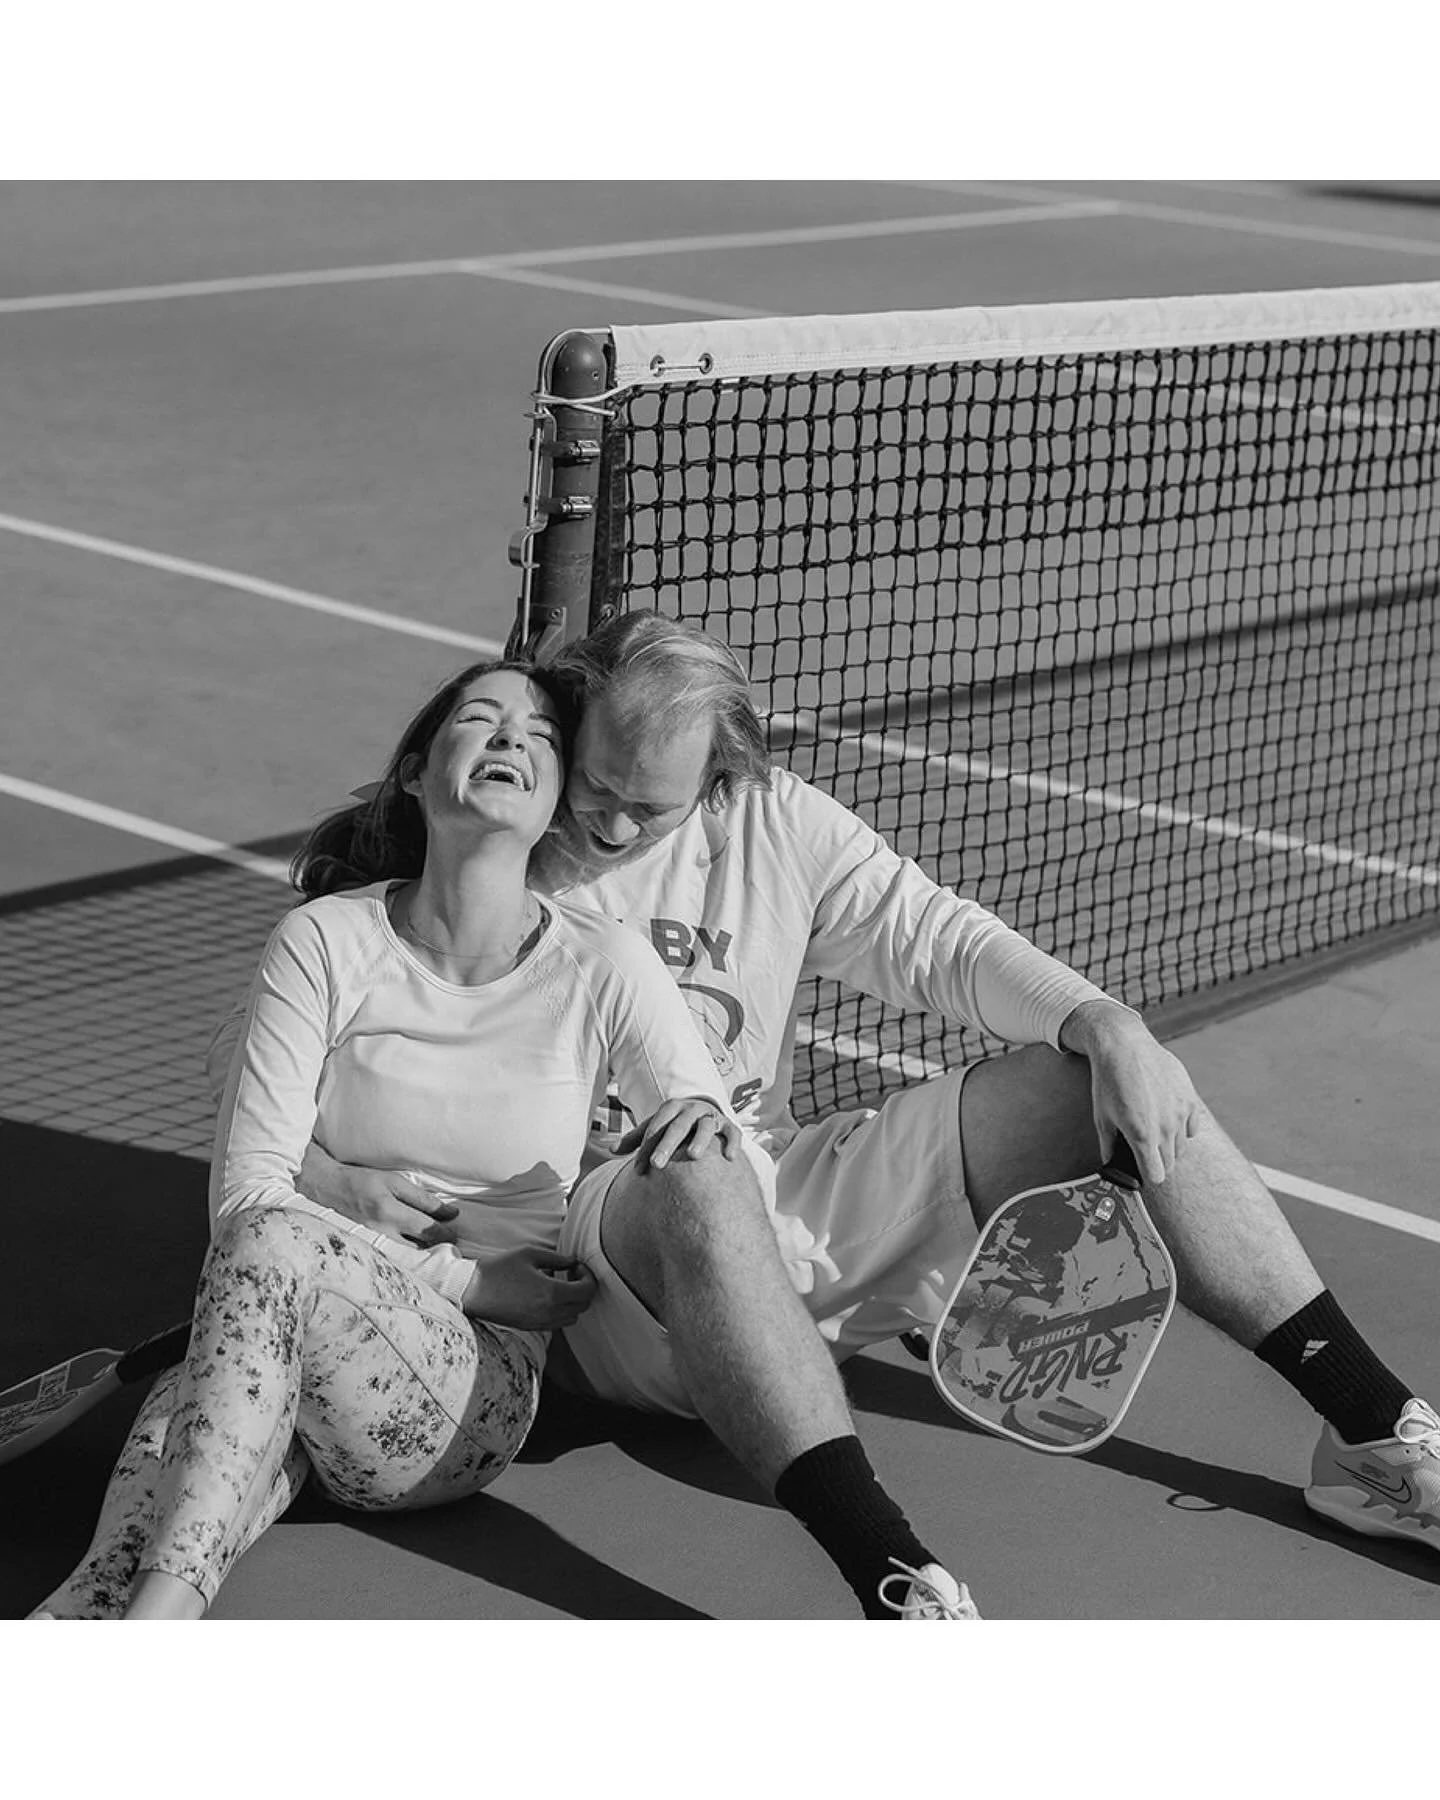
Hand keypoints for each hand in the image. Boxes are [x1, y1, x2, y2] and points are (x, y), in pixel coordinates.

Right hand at [297, 1142, 459, 1246]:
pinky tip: (412, 1250)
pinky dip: (406, 1255)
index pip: (428, 1230)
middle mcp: (381, 1234)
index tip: (454, 1231)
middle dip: (437, 1247)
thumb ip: (422, 1199)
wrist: (326, 1189)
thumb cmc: (362, 1181)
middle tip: (449, 1242)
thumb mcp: (394, 1181)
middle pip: (419, 1249)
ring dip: (423, 1252)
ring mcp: (372, 1245)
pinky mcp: (367, 1250)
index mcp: (390, 1213)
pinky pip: (393, 1257)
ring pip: (407, 1256)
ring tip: (433, 1245)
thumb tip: (450, 1213)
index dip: (446, 1233)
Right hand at [463, 1248, 597, 1330]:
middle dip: (584, 1288)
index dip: (588, 1276)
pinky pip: (558, 1322)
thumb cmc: (499, 1269)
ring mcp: (540, 1323)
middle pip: (584, 1305)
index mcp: (551, 1293)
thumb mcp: (529, 1254)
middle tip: (572, 1272)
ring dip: (574, 1301)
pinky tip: (548, 1295)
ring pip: (573, 1317)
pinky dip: (562, 1310)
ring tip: (561, 1284)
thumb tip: (574, 1261)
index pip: (587, 1291)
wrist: (472, 1291)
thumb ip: (557, 1258)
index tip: (577, 1266)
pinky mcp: (531, 1327)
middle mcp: (549, 1312)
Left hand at [616, 1096, 740, 1174]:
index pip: (656, 1127)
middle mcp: (692, 1109)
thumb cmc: (675, 1125)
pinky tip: (729, 1158)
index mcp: (671, 1108)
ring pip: (705, 1126)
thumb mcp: (656, 1127)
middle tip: (657, 1165)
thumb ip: (636, 1139)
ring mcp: (712, 1116)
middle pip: (678, 1127)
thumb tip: (610, 1149)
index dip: (646, 1148)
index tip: (638, 1170)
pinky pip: (733, 1133)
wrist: (705, 1110)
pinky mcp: (729, 1125)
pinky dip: (732, 1143)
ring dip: (700, 1140)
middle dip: (667, 1145)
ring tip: (693, 1156)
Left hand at [1059, 1001, 1201, 1187]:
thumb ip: (1108, 1146)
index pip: (1157, 1176)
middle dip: (1158, 1161)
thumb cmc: (1108, 1082)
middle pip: (1170, 1163)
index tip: (1142, 1170)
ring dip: (1169, 1146)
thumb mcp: (1101, 1117)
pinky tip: (1168, 1118)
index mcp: (1142, 1136)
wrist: (1124, 1046)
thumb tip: (1110, 1163)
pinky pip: (1192, 1128)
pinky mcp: (1190, 1099)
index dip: (1148, 1175)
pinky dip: (1183, 1128)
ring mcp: (1181, 1113)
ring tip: (1153, 1131)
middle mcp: (1165, 1128)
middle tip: (1145, 1150)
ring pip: (1181, 1146)